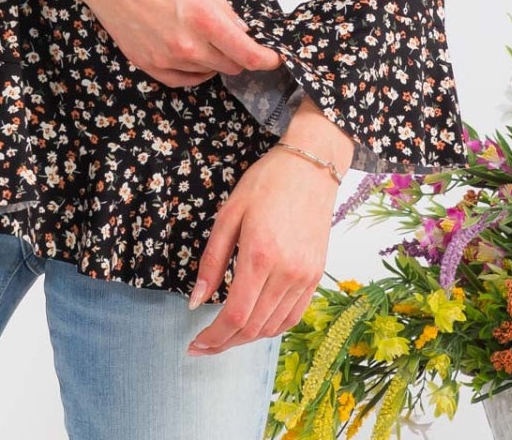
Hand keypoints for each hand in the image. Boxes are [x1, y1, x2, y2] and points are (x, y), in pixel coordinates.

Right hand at [75, 0, 282, 86]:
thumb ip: (221, 8)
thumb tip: (240, 29)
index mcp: (203, 17)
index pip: (247, 53)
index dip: (266, 58)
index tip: (274, 58)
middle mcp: (186, 44)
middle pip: (230, 66)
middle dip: (239, 55)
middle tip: (235, 39)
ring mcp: (164, 57)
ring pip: (206, 71)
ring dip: (213, 59)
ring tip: (202, 34)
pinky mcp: (146, 63)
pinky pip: (181, 79)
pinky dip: (193, 71)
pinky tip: (191, 55)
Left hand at [184, 149, 335, 353]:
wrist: (310, 166)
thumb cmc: (265, 183)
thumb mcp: (229, 213)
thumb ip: (212, 261)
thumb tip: (195, 301)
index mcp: (259, 254)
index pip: (235, 315)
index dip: (213, 337)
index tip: (195, 343)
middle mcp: (286, 271)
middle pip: (253, 327)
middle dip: (224, 342)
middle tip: (203, 345)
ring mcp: (305, 276)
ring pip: (273, 326)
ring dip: (246, 338)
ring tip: (224, 335)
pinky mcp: (316, 275)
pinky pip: (293, 316)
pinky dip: (271, 327)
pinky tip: (254, 324)